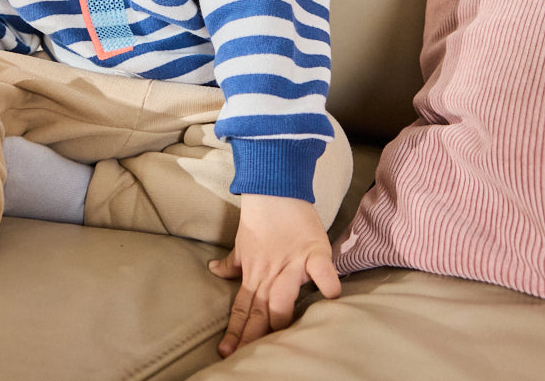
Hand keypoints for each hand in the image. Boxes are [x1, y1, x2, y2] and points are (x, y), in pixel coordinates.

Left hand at [207, 194, 340, 357]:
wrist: (274, 188)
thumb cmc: (259, 219)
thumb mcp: (241, 244)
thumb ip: (231, 263)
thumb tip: (213, 270)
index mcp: (254, 274)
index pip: (242, 309)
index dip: (235, 331)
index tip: (227, 351)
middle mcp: (270, 273)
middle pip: (261, 310)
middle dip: (254, 335)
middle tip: (248, 356)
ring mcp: (292, 263)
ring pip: (283, 296)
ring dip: (281, 316)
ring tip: (282, 337)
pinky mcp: (313, 250)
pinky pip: (321, 268)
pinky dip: (327, 282)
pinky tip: (331, 298)